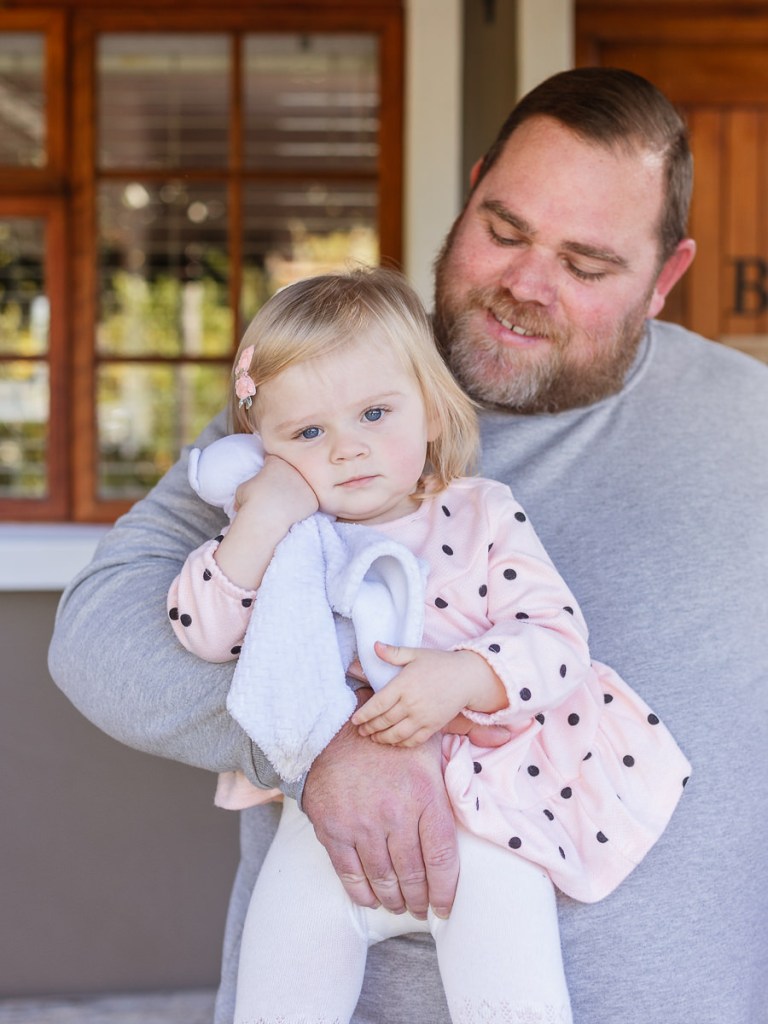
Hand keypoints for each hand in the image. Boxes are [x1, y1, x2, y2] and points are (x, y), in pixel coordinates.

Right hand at [215, 455, 318, 588]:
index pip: (274, 459)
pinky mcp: (314, 500)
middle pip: (292, 472)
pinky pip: (309, 502)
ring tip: (286, 503)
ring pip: (302, 486)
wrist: (266, 517)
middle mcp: (295, 470)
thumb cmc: (251, 501)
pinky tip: (294, 512)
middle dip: (286, 478)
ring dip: (297, 492)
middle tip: (279, 490)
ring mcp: (306, 484)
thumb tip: (253, 489)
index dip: (270, 466)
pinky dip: (303, 507)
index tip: (268, 474)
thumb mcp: (244, 486)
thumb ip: (253, 483)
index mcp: (277, 462)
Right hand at [302, 692, 458, 919]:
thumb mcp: (434, 734)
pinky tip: (371, 898)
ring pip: (383, 879)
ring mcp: (362, 824)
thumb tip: (507, 736)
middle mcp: (394, 813)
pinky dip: (362, 892)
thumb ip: (472, 737)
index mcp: (424, 795)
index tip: (446, 906)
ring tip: (399, 905)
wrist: (332, 728)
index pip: (442, 858)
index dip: (445, 891)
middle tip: (423, 909)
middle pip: (413, 875)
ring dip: (394, 899)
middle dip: (420, 899)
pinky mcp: (333, 829)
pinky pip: (350, 873)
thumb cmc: (390, 739)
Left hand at [351, 643, 507, 746]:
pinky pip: (413, 740)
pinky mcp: (433, 726)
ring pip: (396, 734)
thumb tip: (374, 646)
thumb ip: (394, 653)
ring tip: (373, 737)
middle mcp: (412, 703)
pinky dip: (401, 744)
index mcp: (404, 685)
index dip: (364, 715)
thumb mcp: (416, 653)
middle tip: (361, 730)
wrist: (468, 677)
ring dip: (382, 738)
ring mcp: (423, 717)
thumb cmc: (440, 663)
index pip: (378, 704)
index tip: (355, 720)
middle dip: (369, 728)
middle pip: (384, 721)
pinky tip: (393, 742)